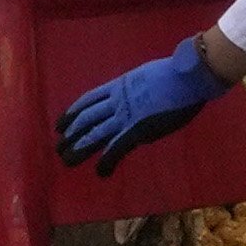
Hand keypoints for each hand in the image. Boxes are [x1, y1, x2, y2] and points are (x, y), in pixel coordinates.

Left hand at [57, 42, 226, 166]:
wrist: (187, 75)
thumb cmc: (178, 73)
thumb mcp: (149, 76)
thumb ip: (139, 89)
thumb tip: (138, 102)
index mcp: (119, 85)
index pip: (89, 100)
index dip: (72, 112)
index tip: (61, 124)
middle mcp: (117, 100)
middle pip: (86, 118)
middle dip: (70, 133)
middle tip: (58, 146)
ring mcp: (126, 115)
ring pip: (94, 133)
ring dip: (79, 148)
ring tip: (66, 159)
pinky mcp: (137, 129)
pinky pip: (117, 148)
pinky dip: (107, 161)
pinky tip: (100, 171)